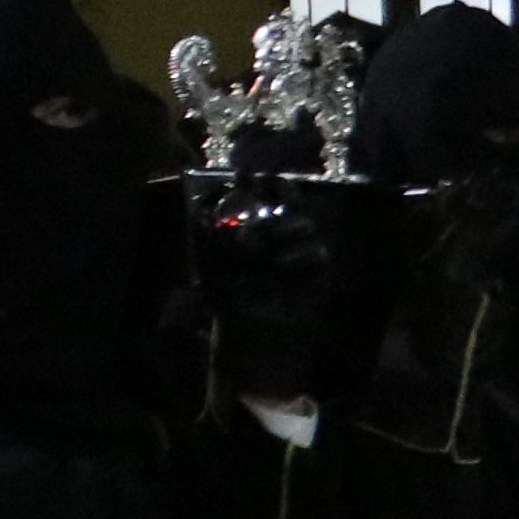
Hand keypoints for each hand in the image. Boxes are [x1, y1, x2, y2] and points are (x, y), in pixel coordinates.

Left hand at [194, 197, 340, 401]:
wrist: (256, 344)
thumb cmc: (230, 307)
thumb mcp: (211, 272)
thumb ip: (206, 240)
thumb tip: (201, 207)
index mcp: (254, 235)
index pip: (259, 201)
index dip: (253, 185)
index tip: (243, 174)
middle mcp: (280, 239)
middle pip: (287, 203)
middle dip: (278, 191)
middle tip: (266, 182)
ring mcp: (300, 254)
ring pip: (303, 223)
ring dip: (285, 224)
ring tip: (265, 237)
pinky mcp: (317, 274)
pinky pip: (316, 253)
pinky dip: (299, 255)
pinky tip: (281, 265)